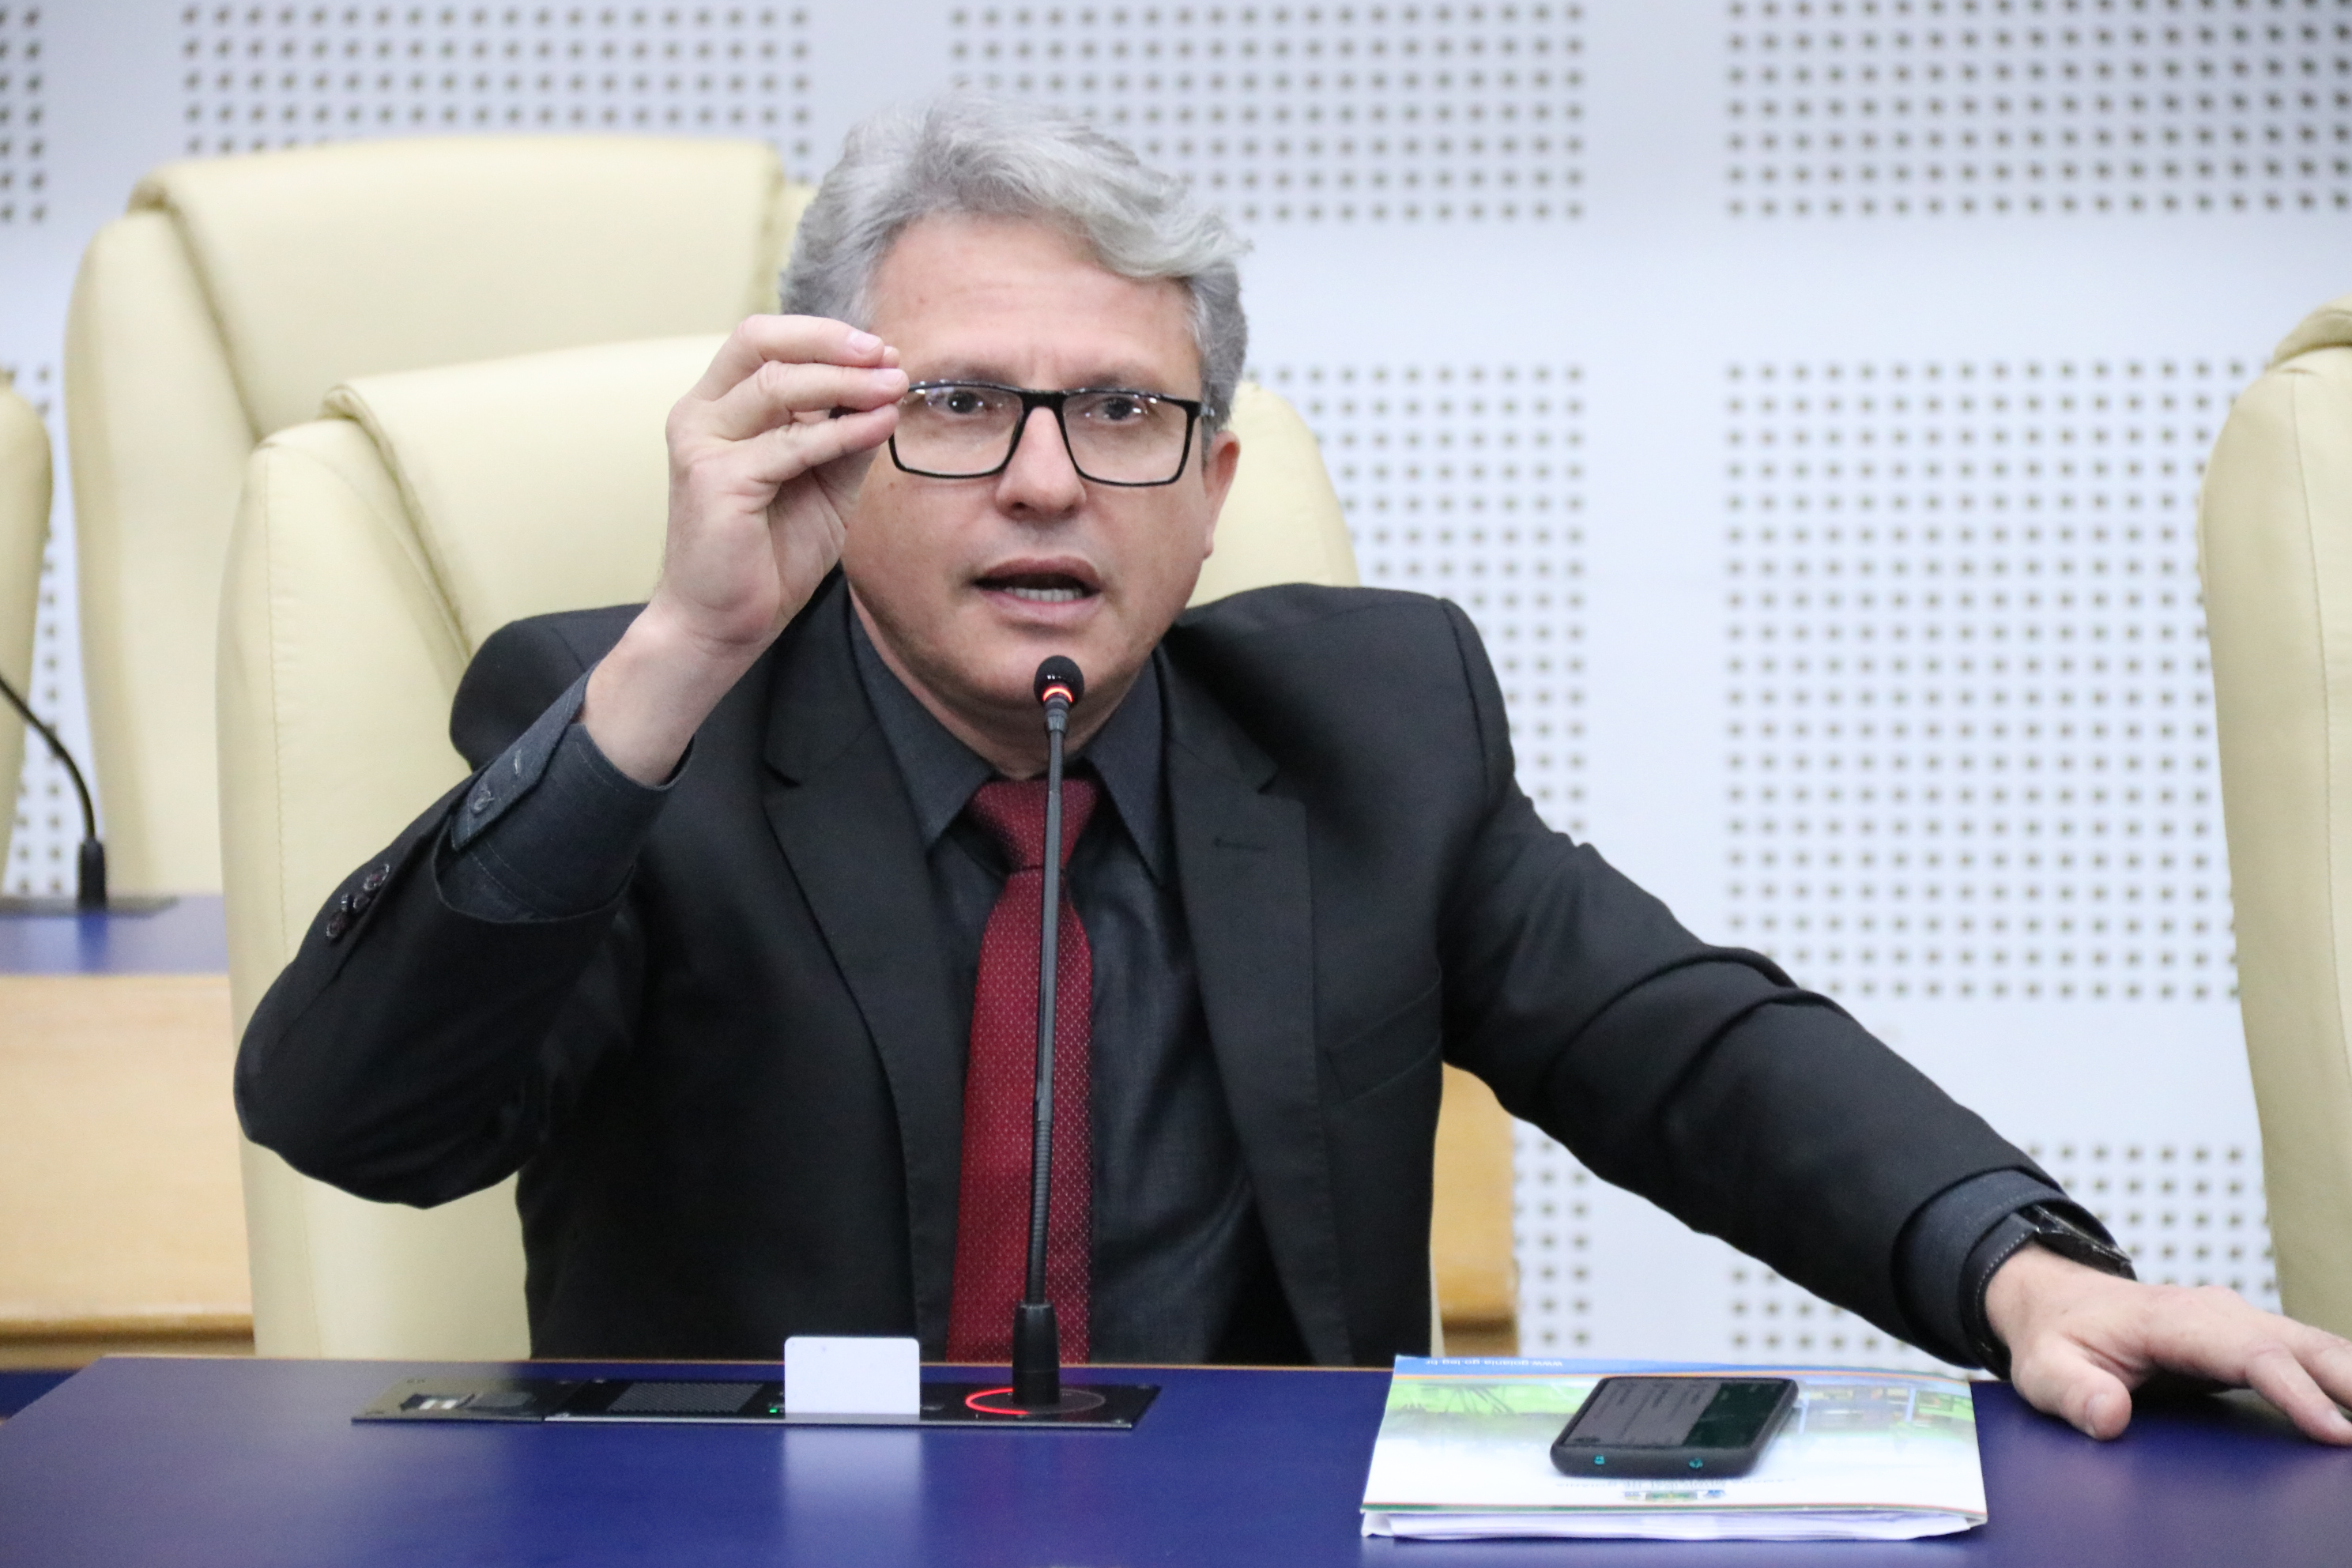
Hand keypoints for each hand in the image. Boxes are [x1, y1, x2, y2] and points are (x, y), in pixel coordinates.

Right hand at [584, 318, 906, 781]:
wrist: (725, 622)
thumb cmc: (769, 554)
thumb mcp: (823, 484)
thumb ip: (845, 437)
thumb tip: (887, 390)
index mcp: (720, 407)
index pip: (765, 341)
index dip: (825, 337)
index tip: (882, 352)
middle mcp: (701, 415)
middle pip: (759, 341)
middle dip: (829, 341)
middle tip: (886, 355)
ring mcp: (703, 444)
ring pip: (777, 385)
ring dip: (844, 382)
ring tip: (893, 386)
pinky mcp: (716, 480)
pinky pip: (790, 443)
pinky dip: (840, 431)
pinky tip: (877, 427)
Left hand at [1986, 1242, 2351, 1443]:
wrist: (2056, 1302)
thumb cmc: (2055, 1337)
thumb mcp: (2043, 1369)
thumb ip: (2073, 1393)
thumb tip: (2110, 1417)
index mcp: (2171, 1319)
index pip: (2248, 1352)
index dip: (2295, 1391)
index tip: (2333, 1431)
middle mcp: (2214, 1312)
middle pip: (2298, 1342)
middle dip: (2349, 1381)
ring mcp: (2235, 1321)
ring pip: (2310, 1344)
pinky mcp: (2245, 1338)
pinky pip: (2303, 1353)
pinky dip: (2341, 1376)